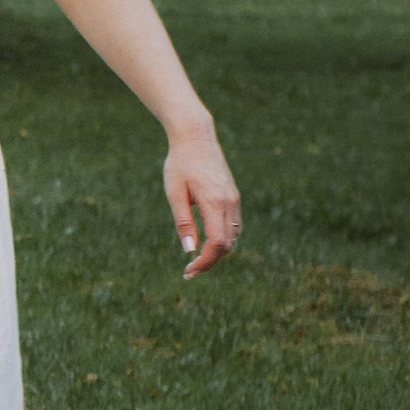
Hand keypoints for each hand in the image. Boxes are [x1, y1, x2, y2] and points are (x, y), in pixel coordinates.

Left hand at [165, 123, 239, 275]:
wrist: (196, 137)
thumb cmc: (180, 164)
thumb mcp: (175, 193)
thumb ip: (183, 222)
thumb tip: (189, 250)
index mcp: (214, 202)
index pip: (217, 243)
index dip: (205, 261)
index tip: (189, 270)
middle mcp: (229, 202)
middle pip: (228, 244)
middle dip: (211, 261)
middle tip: (190, 271)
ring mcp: (234, 199)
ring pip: (234, 236)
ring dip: (219, 252)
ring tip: (198, 261)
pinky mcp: (233, 196)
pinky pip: (234, 226)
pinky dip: (224, 240)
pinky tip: (209, 245)